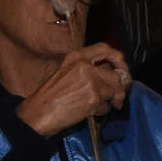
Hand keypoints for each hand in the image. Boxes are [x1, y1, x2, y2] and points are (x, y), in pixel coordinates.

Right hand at [12, 43, 131, 136]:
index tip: (122, 69)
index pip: (105, 48)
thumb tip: (111, 72)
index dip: (118, 59)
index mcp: (76, 57)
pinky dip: (102, 111)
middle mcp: (84, 66)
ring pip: (115, 91)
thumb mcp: (67, 72)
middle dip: (119, 88)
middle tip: (117, 96)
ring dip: (110, 100)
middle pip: (116, 74)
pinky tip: (89, 111)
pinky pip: (107, 106)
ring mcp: (90, 82)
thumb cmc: (50, 96)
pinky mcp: (93, 99)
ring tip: (97, 105)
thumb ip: (88, 68)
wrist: (39, 112)